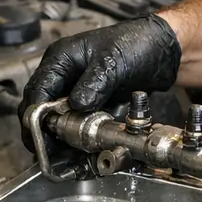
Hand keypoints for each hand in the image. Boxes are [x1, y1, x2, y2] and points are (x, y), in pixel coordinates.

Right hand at [19, 14, 180, 146]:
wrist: (165, 49)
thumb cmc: (138, 43)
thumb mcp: (113, 62)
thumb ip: (94, 84)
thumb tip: (77, 105)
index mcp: (61, 59)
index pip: (37, 91)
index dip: (36, 117)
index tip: (40, 138)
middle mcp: (66, 75)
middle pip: (44, 109)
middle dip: (47, 132)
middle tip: (53, 155)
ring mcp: (80, 89)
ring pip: (62, 119)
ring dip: (64, 138)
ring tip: (69, 158)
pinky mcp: (95, 102)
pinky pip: (81, 122)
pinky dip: (82, 136)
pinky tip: (85, 150)